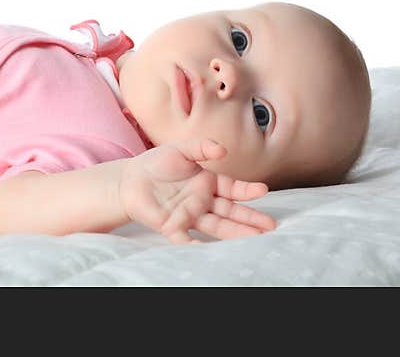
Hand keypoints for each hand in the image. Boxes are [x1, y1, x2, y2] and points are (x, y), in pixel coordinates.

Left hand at [119, 139, 276, 242]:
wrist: (128, 179)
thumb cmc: (155, 163)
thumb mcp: (179, 149)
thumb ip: (201, 148)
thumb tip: (222, 150)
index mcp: (206, 183)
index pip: (232, 188)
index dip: (247, 190)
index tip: (263, 190)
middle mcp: (202, 201)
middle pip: (230, 211)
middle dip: (250, 218)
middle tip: (271, 225)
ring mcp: (190, 215)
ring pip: (217, 226)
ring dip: (236, 232)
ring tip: (257, 238)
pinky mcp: (173, 226)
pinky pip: (187, 238)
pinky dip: (197, 246)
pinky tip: (210, 252)